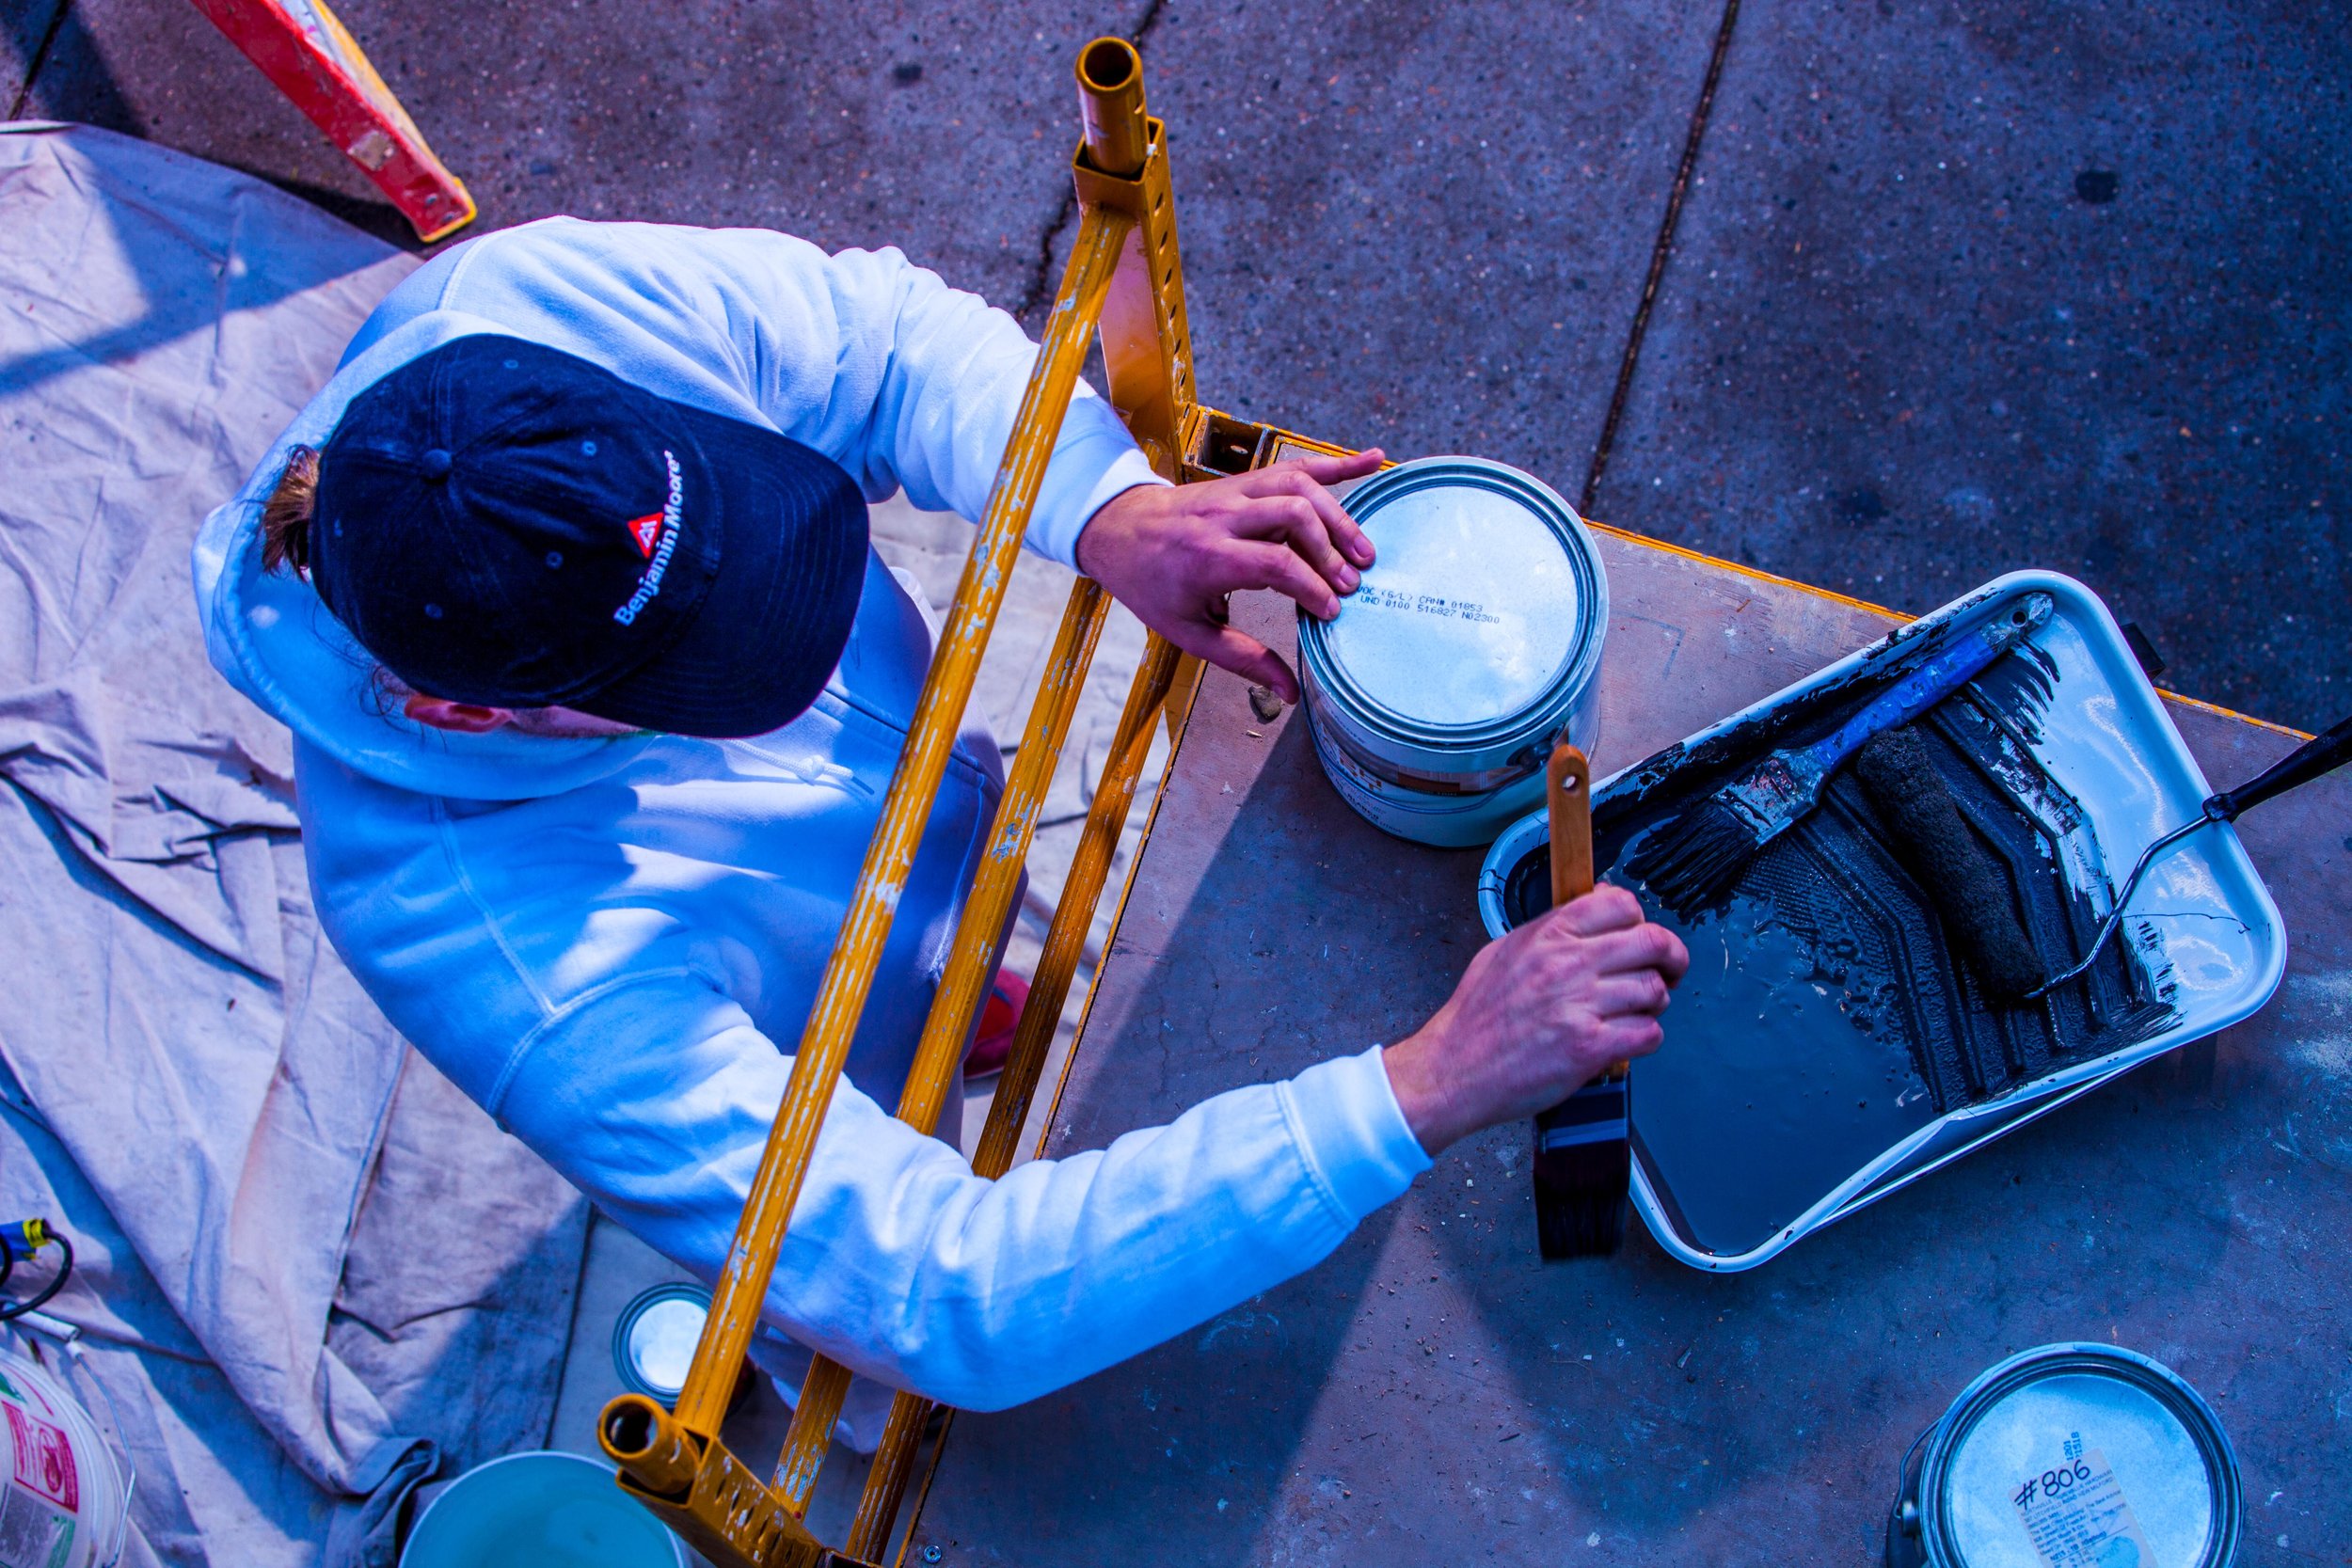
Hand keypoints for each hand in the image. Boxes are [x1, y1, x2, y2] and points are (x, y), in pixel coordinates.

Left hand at [1074, 448, 1385, 701]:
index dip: (1311, 586)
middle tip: (1351, 584)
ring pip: (1299, 486)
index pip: (1275, 563)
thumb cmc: (1151, 583)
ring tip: (1363, 550)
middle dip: (1330, 550)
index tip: (1330, 611)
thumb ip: (1241, 658)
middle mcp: (1224, 516)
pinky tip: (1371, 463)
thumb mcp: (1186, 631)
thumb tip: (1288, 691)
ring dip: (1338, 515)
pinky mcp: (1246, 480)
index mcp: (1208, 556)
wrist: (1118, 530)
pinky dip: (1336, 465)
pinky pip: (1296, 465)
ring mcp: (1236, 491)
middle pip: (1293, 516)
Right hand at [1381, 886, 1689, 1155]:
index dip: (1641, 921)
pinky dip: (1645, 1038)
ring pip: (1654, 991)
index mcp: (1547, 936)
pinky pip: (1648, 1034)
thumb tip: (1600, 902)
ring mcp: (1579, 1006)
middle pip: (1652, 943)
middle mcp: (1567, 965)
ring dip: (1654, 1005)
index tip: (1641, 938)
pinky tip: (1624, 1040)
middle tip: (1671, 971)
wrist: (1454, 1068)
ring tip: (1634, 1013)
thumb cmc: (1477, 1016)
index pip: (1620, 904)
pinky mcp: (1589, 1048)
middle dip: (1672, 958)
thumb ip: (1553, 927)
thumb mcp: (1505, 951)